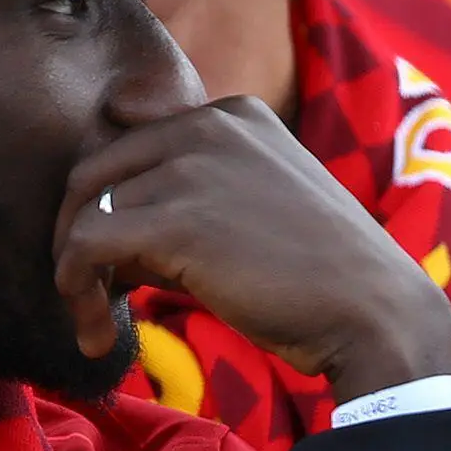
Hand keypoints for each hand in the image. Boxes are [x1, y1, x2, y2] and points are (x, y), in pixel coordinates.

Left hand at [57, 97, 450, 403]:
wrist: (375, 312)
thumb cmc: (325, 273)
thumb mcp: (264, 200)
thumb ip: (198, 189)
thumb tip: (102, 225)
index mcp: (235, 115)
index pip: (132, 150)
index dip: (116, 209)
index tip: (125, 264)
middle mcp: (209, 125)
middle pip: (94, 176)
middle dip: (83, 240)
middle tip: (101, 296)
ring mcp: (192, 168)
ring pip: (85, 216)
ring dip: (80, 279)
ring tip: (103, 326)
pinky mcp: (175, 221)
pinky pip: (84, 249)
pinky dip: (76, 296)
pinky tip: (99, 335)